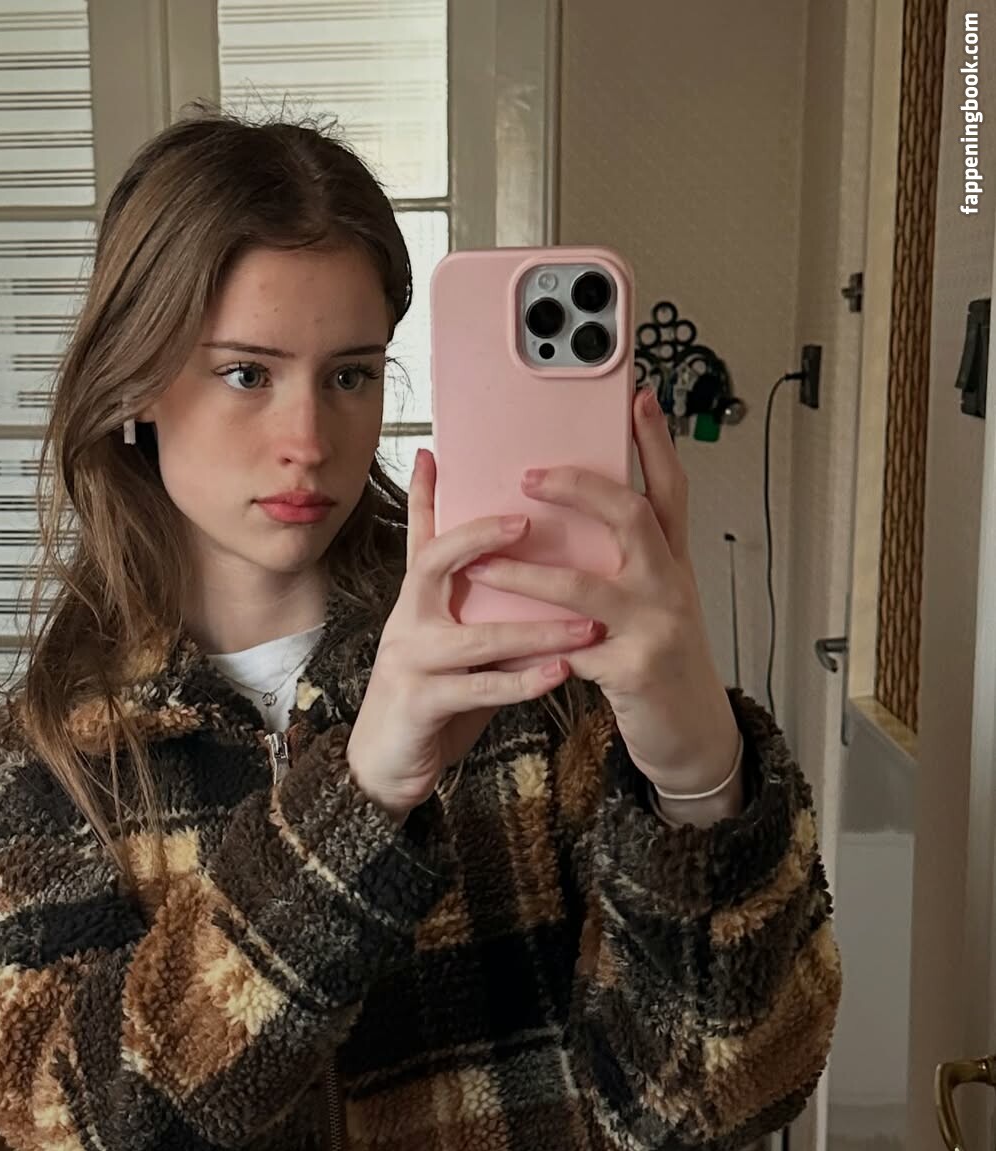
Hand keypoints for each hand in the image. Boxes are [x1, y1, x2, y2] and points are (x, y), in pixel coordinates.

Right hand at [346, 449, 603, 819]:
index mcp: (418, 600)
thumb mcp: (453, 643)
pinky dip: (522, 681)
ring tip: (587, 624)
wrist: (385, 765)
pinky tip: (561, 674)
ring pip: (475, 635)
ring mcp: (410, 661)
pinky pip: (478, 688)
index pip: (424, 536)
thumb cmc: (431, 699)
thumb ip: (483, 607)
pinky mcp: (421, 704)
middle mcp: (408, 620)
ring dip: (535, 629)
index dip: (428, 495)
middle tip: (528, 522)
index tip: (440, 454)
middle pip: (436, 562)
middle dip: (481, 538)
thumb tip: (534, 569)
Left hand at [461, 385, 739, 796]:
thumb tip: (570, 518)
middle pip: (631, 518)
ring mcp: (655, 628)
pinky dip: (529, 648)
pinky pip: (569, 652)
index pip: (670, 490)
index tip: (638, 398)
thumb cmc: (657, 660)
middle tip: (531, 476)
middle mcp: (669, 586)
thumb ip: (622, 562)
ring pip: (584, 589)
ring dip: (527, 575)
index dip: (656, 444)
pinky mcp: (633, 671)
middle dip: (580, 491)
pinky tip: (495, 645)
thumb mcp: (652, 601)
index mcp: (671, 562)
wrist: (691, 731)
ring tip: (481, 564)